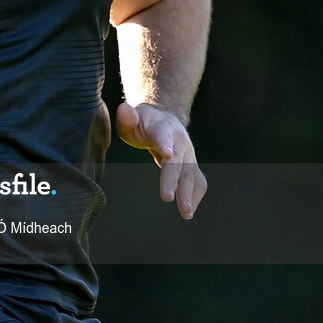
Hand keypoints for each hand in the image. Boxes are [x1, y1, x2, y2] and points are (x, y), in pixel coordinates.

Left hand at [115, 102, 206, 218]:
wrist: (165, 117)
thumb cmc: (144, 122)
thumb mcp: (132, 117)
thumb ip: (127, 118)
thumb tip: (124, 110)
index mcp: (162, 128)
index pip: (163, 135)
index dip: (164, 143)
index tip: (166, 153)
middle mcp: (179, 142)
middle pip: (177, 161)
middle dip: (173, 179)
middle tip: (167, 197)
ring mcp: (188, 154)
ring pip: (191, 174)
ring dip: (189, 193)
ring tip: (185, 213)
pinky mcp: (192, 165)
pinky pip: (198, 181)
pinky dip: (196, 196)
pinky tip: (189, 210)